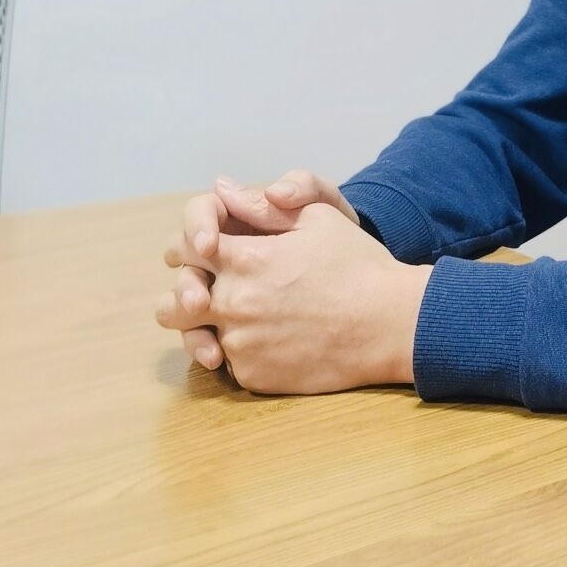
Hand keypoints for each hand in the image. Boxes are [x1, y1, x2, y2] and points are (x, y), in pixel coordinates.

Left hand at [156, 202, 430, 394]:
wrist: (391, 323)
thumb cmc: (357, 264)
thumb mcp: (318, 218)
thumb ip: (261, 207)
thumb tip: (223, 189)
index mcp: (245, 259)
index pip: (188, 249)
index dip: (193, 246)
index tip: (207, 249)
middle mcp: (233, 303)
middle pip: (175, 304)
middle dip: (186, 294)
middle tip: (201, 293)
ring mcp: (241, 345)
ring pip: (199, 338)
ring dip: (209, 328)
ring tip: (235, 320)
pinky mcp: (253, 377)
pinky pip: (230, 365)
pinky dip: (243, 353)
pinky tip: (271, 341)